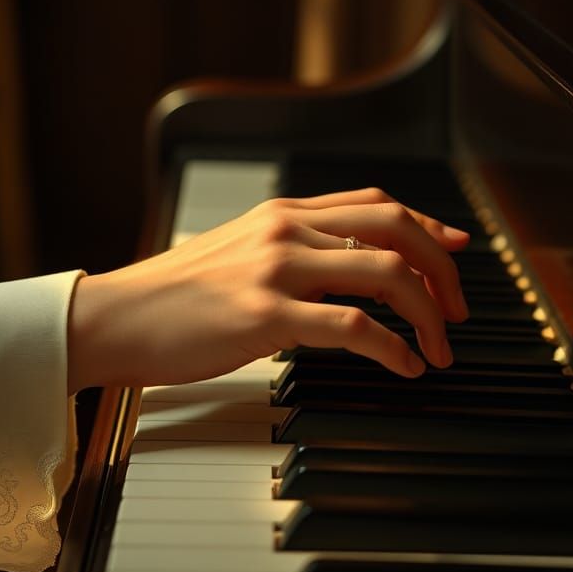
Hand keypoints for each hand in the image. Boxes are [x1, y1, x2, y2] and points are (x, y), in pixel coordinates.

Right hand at [66, 188, 469, 391]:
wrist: (115, 317)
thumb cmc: (175, 295)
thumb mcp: (239, 253)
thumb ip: (292, 250)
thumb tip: (345, 265)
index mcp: (283, 214)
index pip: (376, 204)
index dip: (427, 226)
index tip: (455, 250)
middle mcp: (287, 230)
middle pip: (395, 229)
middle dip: (441, 270)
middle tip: (457, 311)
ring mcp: (277, 270)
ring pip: (385, 274)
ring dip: (427, 313)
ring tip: (438, 348)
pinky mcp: (265, 315)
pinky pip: (352, 326)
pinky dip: (392, 347)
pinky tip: (403, 366)